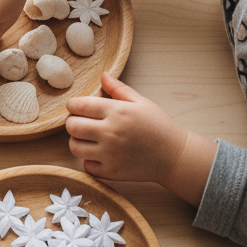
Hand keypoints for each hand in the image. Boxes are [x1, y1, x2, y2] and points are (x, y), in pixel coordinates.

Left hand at [66, 72, 216, 203]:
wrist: (175, 157)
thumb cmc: (158, 126)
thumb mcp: (141, 102)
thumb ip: (118, 88)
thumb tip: (102, 75)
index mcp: (117, 112)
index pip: (78, 105)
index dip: (73, 105)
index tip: (77, 107)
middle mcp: (111, 133)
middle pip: (72, 126)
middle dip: (73, 122)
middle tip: (82, 122)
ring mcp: (110, 154)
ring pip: (74, 147)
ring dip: (77, 142)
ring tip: (88, 138)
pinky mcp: (111, 172)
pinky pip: (86, 166)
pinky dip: (89, 160)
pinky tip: (98, 154)